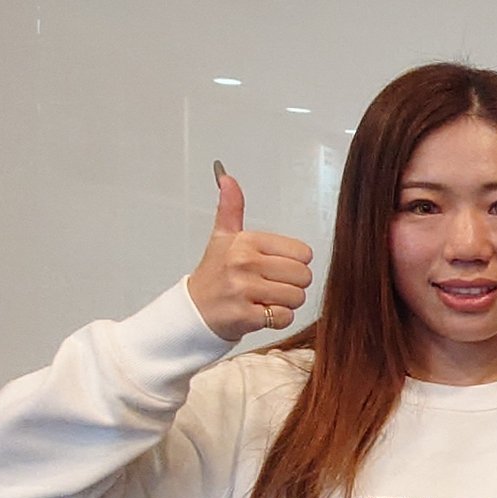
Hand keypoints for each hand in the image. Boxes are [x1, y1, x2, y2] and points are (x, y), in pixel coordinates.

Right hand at [186, 164, 315, 342]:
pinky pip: (284, 317)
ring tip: (263, 299)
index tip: (272, 268)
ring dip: (285, 303)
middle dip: (291, 285)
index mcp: (246, 242)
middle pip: (303, 276)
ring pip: (297, 297)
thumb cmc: (214, 275)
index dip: (293, 263)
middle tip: (269, 286)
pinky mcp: (245, 316)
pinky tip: (259, 313)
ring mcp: (244, 290)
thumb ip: (230, 208)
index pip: (303, 253)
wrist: (193, 311)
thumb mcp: (222, 238)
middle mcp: (244, 263)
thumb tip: (227, 177)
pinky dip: (276, 320)